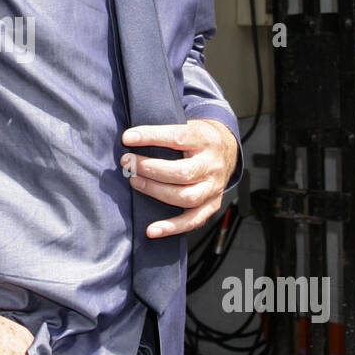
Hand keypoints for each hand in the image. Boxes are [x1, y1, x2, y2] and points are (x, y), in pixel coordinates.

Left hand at [120, 118, 238, 237]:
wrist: (227, 149)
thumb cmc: (197, 137)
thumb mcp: (187, 124)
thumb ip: (165, 130)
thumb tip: (130, 136)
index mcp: (205, 139)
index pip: (178, 137)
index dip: (151, 137)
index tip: (127, 138)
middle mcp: (212, 165)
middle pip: (182, 172)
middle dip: (150, 169)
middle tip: (127, 162)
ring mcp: (213, 187)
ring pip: (187, 197)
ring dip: (156, 192)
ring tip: (134, 181)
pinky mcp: (212, 205)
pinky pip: (193, 221)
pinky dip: (171, 228)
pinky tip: (151, 230)